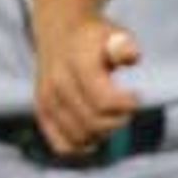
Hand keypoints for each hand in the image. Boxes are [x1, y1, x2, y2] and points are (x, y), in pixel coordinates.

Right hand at [34, 13, 143, 156]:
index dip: (126, 105)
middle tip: (126, 110)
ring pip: (79, 136)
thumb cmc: (92, 36)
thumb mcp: (112, 33)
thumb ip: (123, 45)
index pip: (103, 101)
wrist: (59, 31)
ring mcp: (47, 100)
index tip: (136, 96)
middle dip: (117, 121)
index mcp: (77, 64)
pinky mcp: (41, 111)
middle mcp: (57, 83)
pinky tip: (93, 136)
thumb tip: (132, 56)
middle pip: (93, 122)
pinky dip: (80, 146)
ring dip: (101, 134)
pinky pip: (61, 144)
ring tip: (110, 119)